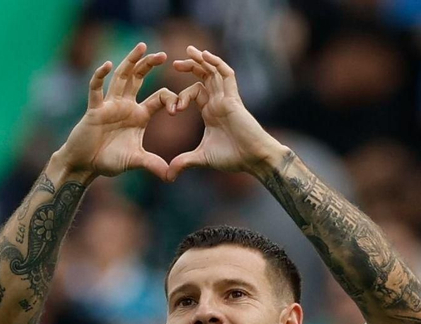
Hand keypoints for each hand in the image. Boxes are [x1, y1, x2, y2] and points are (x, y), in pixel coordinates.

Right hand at [58, 42, 184, 179]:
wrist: (85, 165)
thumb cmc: (108, 161)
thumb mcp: (135, 161)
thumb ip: (153, 164)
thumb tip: (172, 177)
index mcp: (139, 115)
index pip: (159, 98)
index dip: (171, 99)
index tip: (179, 108)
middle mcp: (126, 106)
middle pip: (139, 78)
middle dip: (149, 65)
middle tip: (163, 54)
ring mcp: (109, 105)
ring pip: (121, 77)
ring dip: (130, 61)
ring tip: (141, 47)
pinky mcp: (94, 109)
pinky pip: (96, 89)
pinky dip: (101, 76)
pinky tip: (109, 65)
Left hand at [166, 46, 284, 179]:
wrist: (253, 158)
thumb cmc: (232, 157)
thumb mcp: (201, 158)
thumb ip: (184, 162)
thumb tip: (167, 176)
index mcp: (211, 111)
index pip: (194, 92)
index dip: (180, 97)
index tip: (174, 110)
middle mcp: (219, 101)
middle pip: (204, 76)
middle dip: (190, 67)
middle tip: (174, 62)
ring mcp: (227, 98)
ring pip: (214, 72)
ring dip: (202, 60)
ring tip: (189, 50)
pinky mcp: (234, 98)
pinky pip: (226, 75)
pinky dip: (217, 64)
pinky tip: (205, 55)